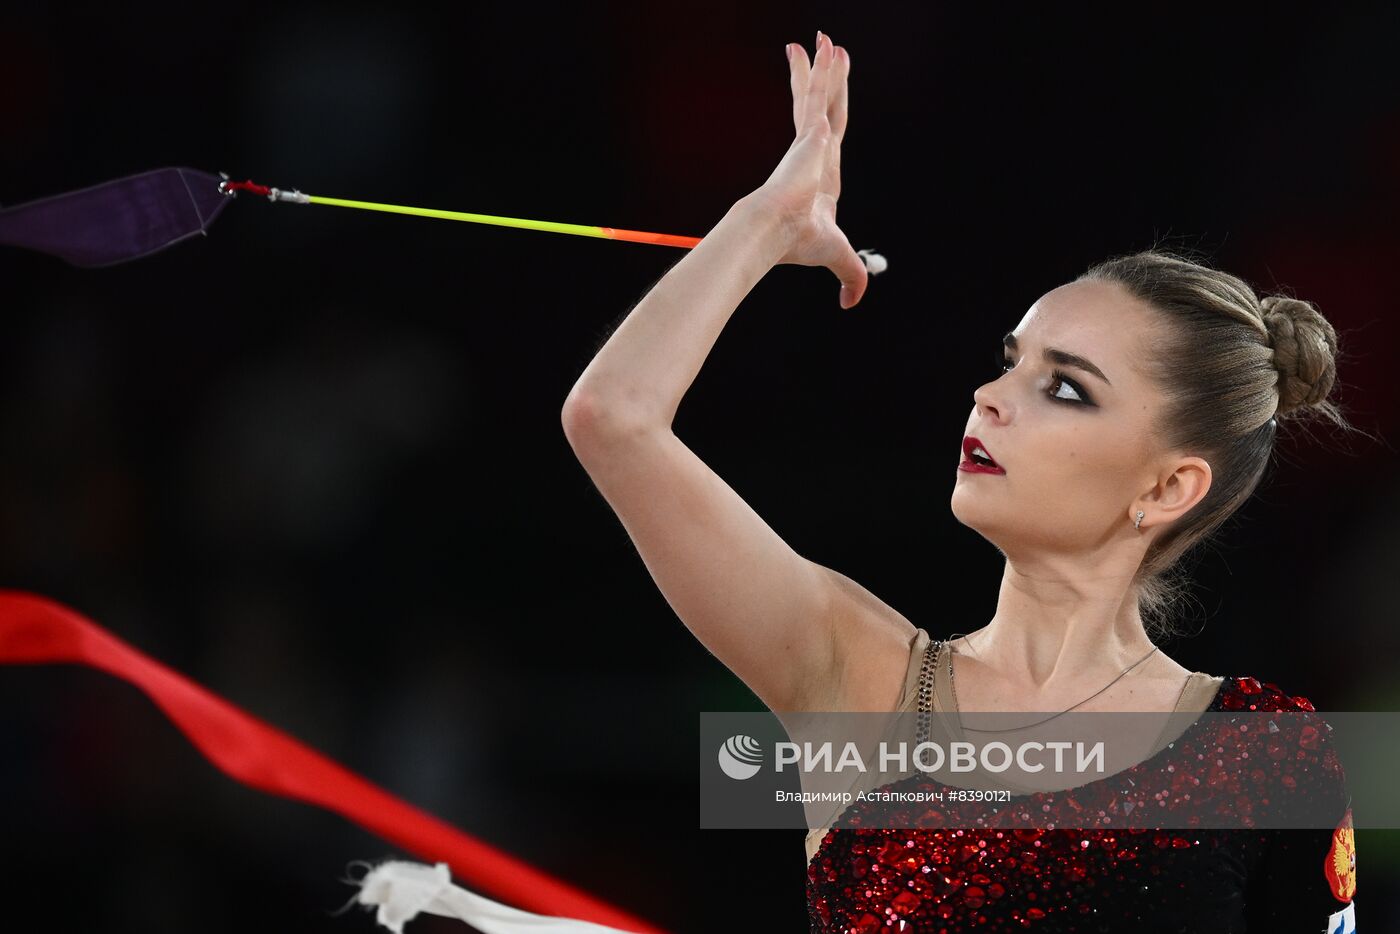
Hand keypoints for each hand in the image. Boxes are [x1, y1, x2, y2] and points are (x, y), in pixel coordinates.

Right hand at [749, 31, 866, 309]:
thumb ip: (852, 276)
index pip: (828, 135)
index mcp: (822, 174)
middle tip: (822, 49)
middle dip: (822, 78)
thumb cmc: (798, 242)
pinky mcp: (812, 133)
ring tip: (825, 37)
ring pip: (822, 94)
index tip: (824, 100)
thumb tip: (852, 303)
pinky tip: (831, 49)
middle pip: (822, 106)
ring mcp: (812, 140)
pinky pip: (821, 93)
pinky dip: (825, 72)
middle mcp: (816, 152)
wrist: (776, 231)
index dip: (828, 114)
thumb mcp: (839, 255)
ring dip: (825, 66)